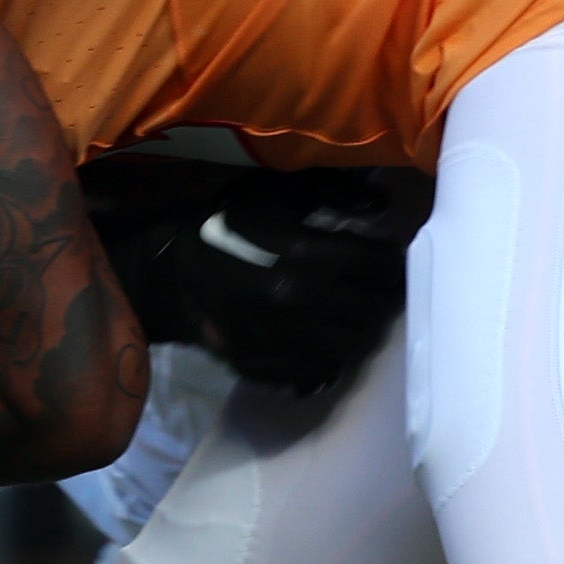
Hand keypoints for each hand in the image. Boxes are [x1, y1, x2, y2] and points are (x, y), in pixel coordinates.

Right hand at [98, 168, 428, 395]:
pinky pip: (318, 371)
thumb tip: (381, 202)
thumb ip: (329, 191)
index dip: (390, 262)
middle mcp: (294, 300)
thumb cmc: (225, 225)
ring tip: (363, 318)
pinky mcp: (265, 366)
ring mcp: (279, 339)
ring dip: (363, 332)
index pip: (372, 265)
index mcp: (299, 253)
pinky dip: (333, 359)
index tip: (394, 259)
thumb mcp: (271, 193)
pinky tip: (332, 342)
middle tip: (387, 291)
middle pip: (368, 310)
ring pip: (349, 346)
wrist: (168, 274)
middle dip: (383, 300)